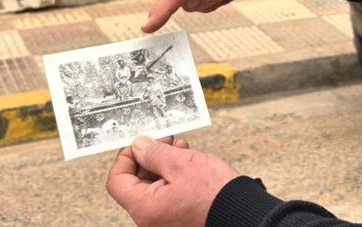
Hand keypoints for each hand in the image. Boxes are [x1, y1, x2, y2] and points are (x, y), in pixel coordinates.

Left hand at [107, 136, 240, 225]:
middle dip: (149, 158)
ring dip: (164, 164)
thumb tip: (138, 146)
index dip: (126, 157)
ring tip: (182, 150)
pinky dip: (173, 177)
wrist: (243, 213)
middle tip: (166, 141)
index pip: (117, 181)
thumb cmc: (216, 195)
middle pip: (135, 183)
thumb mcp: (182, 163)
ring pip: (153, 187)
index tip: (139, 143)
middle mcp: (151, 219)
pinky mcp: (178, 218)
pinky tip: (188, 163)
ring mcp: (164, 220)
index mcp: (146, 209)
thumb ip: (154, 153)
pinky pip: (166, 194)